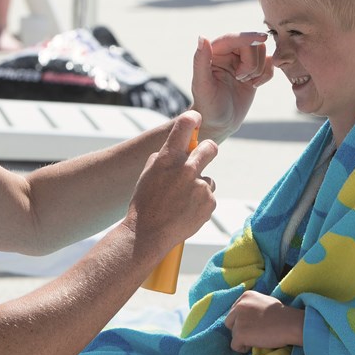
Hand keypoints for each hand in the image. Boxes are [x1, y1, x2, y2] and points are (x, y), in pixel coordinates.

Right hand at [126, 112, 217, 258]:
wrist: (148, 234)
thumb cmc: (145, 203)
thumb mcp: (149, 173)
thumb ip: (166, 157)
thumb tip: (182, 147)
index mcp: (168, 158)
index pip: (184, 125)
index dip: (192, 119)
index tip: (195, 119)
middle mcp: (186, 169)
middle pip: (210, 148)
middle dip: (208, 150)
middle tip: (203, 156)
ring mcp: (200, 186)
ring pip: (208, 179)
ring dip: (199, 187)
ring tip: (181, 202)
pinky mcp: (209, 202)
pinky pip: (209, 197)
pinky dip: (201, 204)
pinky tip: (186, 212)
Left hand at [190, 32, 272, 143]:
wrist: (220, 122)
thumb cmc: (208, 105)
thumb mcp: (202, 85)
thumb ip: (200, 61)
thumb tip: (202, 37)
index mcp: (214, 52)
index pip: (233, 38)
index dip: (248, 37)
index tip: (262, 38)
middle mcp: (228, 53)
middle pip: (251, 44)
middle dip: (251, 62)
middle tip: (240, 78)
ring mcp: (242, 61)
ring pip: (262, 52)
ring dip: (258, 69)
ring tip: (245, 82)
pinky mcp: (254, 70)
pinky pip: (269, 63)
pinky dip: (266, 74)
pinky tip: (254, 85)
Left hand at [224, 291, 303, 352]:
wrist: (290, 324)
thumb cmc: (282, 314)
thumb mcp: (264, 302)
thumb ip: (251, 306)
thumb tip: (244, 316)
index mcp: (245, 296)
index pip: (234, 311)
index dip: (242, 320)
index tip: (252, 325)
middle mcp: (239, 306)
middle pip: (229, 322)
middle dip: (239, 329)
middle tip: (253, 333)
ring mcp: (238, 320)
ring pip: (233, 334)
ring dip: (243, 338)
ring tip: (258, 338)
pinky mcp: (240, 334)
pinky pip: (234, 345)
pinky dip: (243, 348)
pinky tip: (254, 345)